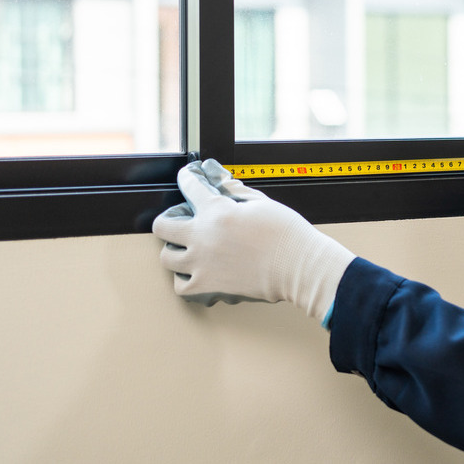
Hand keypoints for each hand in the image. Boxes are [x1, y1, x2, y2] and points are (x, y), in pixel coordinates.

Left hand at [152, 159, 355, 325]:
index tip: (189, 178)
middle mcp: (203, 236)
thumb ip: (234, 190)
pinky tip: (197, 272)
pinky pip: (181, 285)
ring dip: (175, 251)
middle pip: (163, 226)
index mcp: (217, 211)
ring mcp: (202, 264)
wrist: (300, 267)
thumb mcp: (261, 202)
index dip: (188, 177)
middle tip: (181, 220)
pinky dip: (185, 279)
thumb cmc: (286, 235)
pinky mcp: (208, 286)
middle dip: (170, 219)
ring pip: (167, 258)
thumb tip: (219, 179)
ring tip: (188, 249)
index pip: (189, 185)